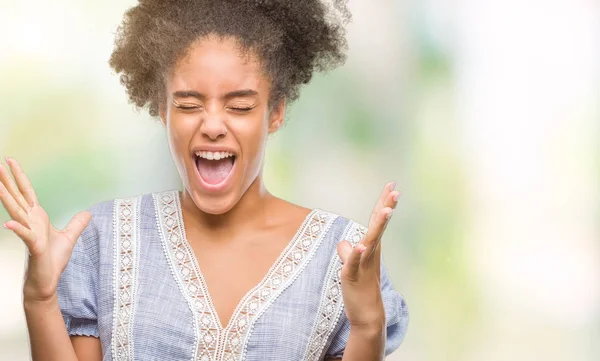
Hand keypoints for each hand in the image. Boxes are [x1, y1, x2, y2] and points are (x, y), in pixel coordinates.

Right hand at [0, 157, 90, 302]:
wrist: (47, 281)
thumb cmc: (53, 260)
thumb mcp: (70, 238)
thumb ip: (77, 224)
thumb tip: (87, 213)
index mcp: (37, 217)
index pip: (27, 193)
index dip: (19, 177)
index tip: (10, 161)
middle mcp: (30, 222)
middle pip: (18, 198)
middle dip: (8, 181)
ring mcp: (30, 234)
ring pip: (17, 213)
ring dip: (7, 199)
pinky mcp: (34, 247)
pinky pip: (25, 236)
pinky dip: (18, 230)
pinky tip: (9, 225)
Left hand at [336, 181, 399, 329]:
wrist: (367, 316)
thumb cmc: (360, 288)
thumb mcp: (351, 266)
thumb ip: (347, 251)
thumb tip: (344, 242)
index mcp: (371, 248)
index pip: (377, 221)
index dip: (383, 203)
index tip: (392, 185)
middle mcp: (370, 253)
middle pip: (378, 226)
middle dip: (386, 207)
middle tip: (396, 191)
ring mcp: (363, 264)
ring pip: (370, 241)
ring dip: (377, 227)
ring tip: (386, 211)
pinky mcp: (353, 277)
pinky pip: (353, 263)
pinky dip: (355, 255)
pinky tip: (360, 246)